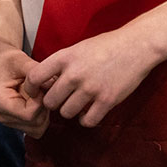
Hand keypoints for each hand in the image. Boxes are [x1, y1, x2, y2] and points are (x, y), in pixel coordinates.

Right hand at [0, 41, 48, 137]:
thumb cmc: (7, 61)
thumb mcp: (21, 61)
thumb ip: (37, 72)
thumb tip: (55, 85)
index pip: (29, 115)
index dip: (40, 102)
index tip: (40, 87)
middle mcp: (2, 116)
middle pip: (35, 124)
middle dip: (44, 106)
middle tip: (41, 89)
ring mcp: (8, 122)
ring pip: (38, 129)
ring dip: (44, 112)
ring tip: (38, 94)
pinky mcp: (16, 123)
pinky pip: (37, 128)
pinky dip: (42, 116)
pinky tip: (37, 101)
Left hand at [26, 29, 155, 127]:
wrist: (135, 46)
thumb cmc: (105, 45)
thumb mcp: (77, 48)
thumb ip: (62, 64)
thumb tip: (46, 82)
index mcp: (64, 57)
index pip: (34, 77)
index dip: (31, 88)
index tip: (35, 93)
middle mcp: (74, 74)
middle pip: (49, 101)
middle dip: (53, 102)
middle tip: (61, 99)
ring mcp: (90, 88)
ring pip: (66, 113)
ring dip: (70, 111)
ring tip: (77, 104)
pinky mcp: (107, 100)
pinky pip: (87, 121)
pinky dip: (86, 119)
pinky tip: (90, 111)